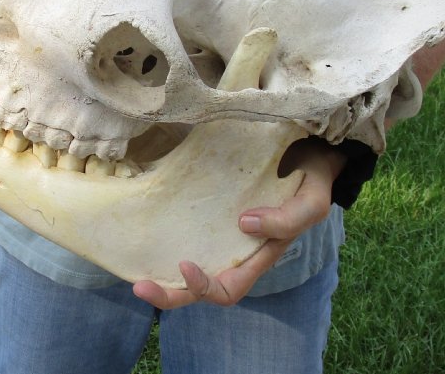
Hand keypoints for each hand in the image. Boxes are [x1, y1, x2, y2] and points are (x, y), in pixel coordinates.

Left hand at [133, 138, 342, 308]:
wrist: (307, 150)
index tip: (185, 264)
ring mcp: (216, 233)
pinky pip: (182, 233)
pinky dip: (163, 240)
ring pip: (185, 266)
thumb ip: (287, 219)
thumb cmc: (310, 179)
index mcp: (256, 258)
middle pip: (198, 288)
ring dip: (160, 273)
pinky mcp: (205, 211)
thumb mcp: (311, 201)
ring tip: (133, 271)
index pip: (227, 290)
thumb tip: (244, 224)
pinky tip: (144, 232)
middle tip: (139, 286)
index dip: (205, 287)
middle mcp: (232, 252)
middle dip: (169, 293)